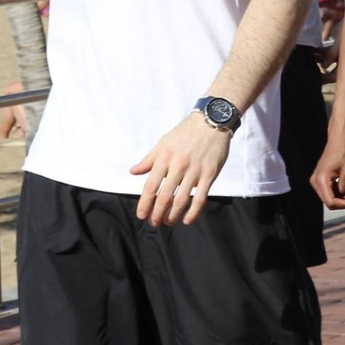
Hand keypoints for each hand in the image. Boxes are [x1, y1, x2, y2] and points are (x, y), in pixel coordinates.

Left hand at [131, 111, 232, 225]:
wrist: (211, 121)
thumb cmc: (185, 132)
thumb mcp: (163, 142)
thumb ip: (149, 160)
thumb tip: (133, 172)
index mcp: (164, 157)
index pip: (151, 186)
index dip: (145, 203)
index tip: (141, 215)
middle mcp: (178, 165)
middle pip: (165, 196)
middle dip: (157, 213)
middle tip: (154, 223)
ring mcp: (195, 170)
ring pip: (181, 200)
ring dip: (173, 215)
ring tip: (168, 222)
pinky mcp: (210, 174)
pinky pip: (201, 198)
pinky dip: (193, 212)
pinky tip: (187, 220)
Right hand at [310, 135, 344, 209]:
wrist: (338, 141)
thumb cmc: (343, 151)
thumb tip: (344, 196)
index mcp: (321, 180)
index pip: (330, 202)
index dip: (344, 204)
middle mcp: (316, 181)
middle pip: (329, 202)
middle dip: (343, 201)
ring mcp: (317, 180)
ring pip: (330, 197)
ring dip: (342, 195)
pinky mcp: (321, 179)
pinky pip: (330, 191)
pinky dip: (339, 190)